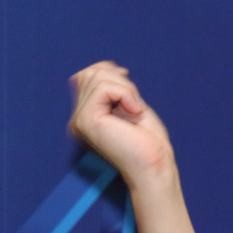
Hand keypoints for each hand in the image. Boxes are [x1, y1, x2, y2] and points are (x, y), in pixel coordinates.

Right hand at [67, 61, 173, 186]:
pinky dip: (126, 94)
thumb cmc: (149, 141)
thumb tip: (107, 66)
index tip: (132, 92)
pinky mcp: (86, 120)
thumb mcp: (130, 104)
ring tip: (135, 110)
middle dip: (120, 82)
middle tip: (136, 106)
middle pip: (91, 73)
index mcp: (87, 115)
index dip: (111, 73)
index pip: (87, 76)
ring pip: (97, 77)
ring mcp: (79, 120)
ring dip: (126, 89)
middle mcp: (78, 118)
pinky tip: (134, 112)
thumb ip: (114, 88)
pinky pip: (104, 88)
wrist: (154, 165)